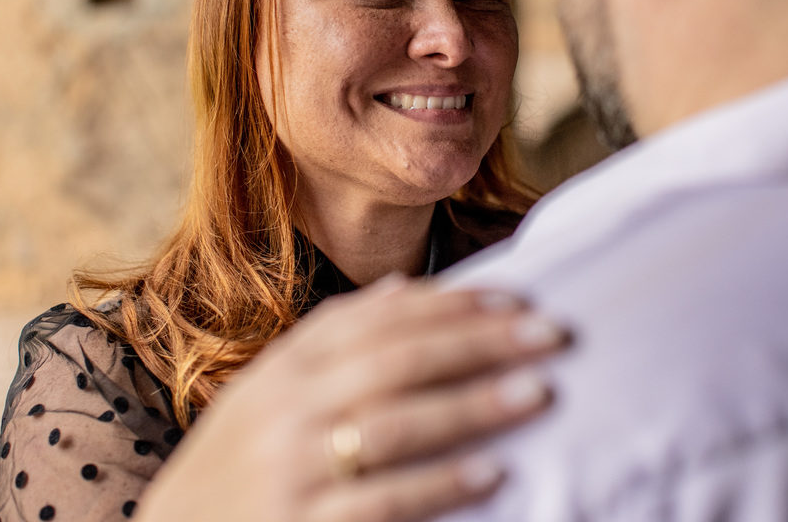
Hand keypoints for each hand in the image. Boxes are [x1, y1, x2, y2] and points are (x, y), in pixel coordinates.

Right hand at [135, 275, 567, 521]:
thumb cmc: (237, 463)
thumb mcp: (267, 389)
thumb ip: (331, 337)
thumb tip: (406, 286)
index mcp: (286, 368)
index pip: (379, 320)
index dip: (452, 304)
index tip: (516, 297)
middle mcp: (287, 409)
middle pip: (396, 360)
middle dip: (479, 342)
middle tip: (551, 333)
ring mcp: (292, 469)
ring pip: (395, 424)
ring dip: (473, 405)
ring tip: (537, 391)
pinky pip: (384, 501)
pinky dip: (441, 485)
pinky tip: (493, 472)